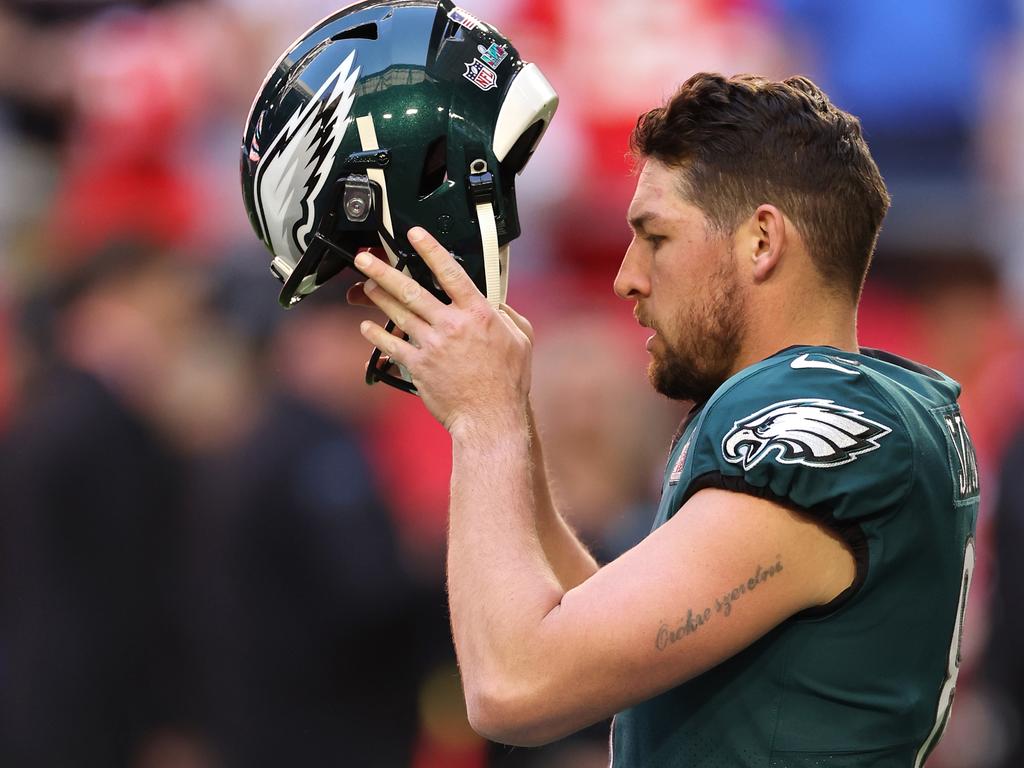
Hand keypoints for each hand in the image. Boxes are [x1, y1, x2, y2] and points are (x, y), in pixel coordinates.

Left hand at [349, 227, 531, 433]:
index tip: (414, 235)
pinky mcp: (419, 367)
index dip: (430, 250)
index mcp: (478, 314)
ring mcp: (432, 346)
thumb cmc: (508, 382)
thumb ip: (508, 315)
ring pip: (398, 313)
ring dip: (378, 297)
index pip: (450, 272)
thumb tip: (496, 302)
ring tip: (364, 285)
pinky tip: (366, 327)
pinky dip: (377, 336)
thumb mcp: (521, 340)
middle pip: (411, 290)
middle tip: (365, 259)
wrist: (490, 417)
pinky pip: (391, 346)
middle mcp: (452, 325)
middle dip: (384, 271)